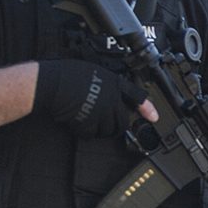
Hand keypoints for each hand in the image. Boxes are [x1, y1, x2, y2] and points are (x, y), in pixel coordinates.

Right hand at [33, 59, 153, 137]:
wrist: (53, 83)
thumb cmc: (68, 74)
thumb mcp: (95, 72)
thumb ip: (107, 84)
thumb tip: (111, 95)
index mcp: (113, 84)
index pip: (136, 96)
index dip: (147, 108)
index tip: (154, 117)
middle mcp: (111, 99)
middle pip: (123, 121)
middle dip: (117, 125)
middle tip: (106, 123)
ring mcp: (101, 113)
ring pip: (109, 130)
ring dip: (101, 129)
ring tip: (89, 120)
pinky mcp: (90, 123)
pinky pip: (92, 134)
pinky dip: (86, 132)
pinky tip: (79, 123)